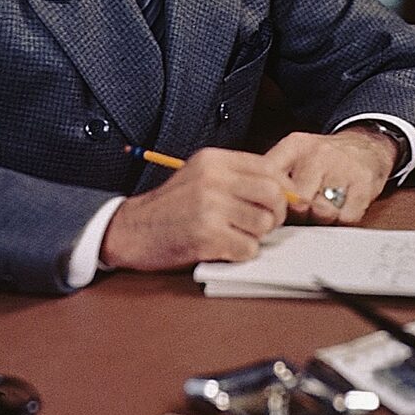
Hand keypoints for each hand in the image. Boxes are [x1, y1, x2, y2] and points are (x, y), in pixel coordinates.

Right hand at [99, 147, 293, 270]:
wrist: (132, 230)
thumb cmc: (169, 207)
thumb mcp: (199, 176)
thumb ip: (235, 177)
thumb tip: (281, 189)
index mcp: (213, 160)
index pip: (268, 167)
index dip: (282, 188)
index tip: (279, 202)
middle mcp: (212, 180)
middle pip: (273, 194)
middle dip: (276, 213)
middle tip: (263, 223)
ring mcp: (209, 207)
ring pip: (264, 223)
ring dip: (256, 236)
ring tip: (236, 235)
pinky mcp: (206, 236)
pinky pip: (248, 248)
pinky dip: (242, 253)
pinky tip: (225, 248)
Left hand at [263, 128, 398, 224]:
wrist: (366, 145)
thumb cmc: (324, 157)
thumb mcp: (293, 152)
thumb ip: (271, 172)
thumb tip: (250, 200)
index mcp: (296, 146)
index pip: (271, 175)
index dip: (267, 199)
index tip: (267, 209)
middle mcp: (319, 155)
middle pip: (297, 199)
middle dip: (294, 215)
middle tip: (295, 218)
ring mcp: (343, 170)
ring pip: (321, 211)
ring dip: (317, 220)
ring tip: (316, 215)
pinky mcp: (364, 187)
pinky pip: (345, 218)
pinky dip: (339, 223)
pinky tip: (336, 214)